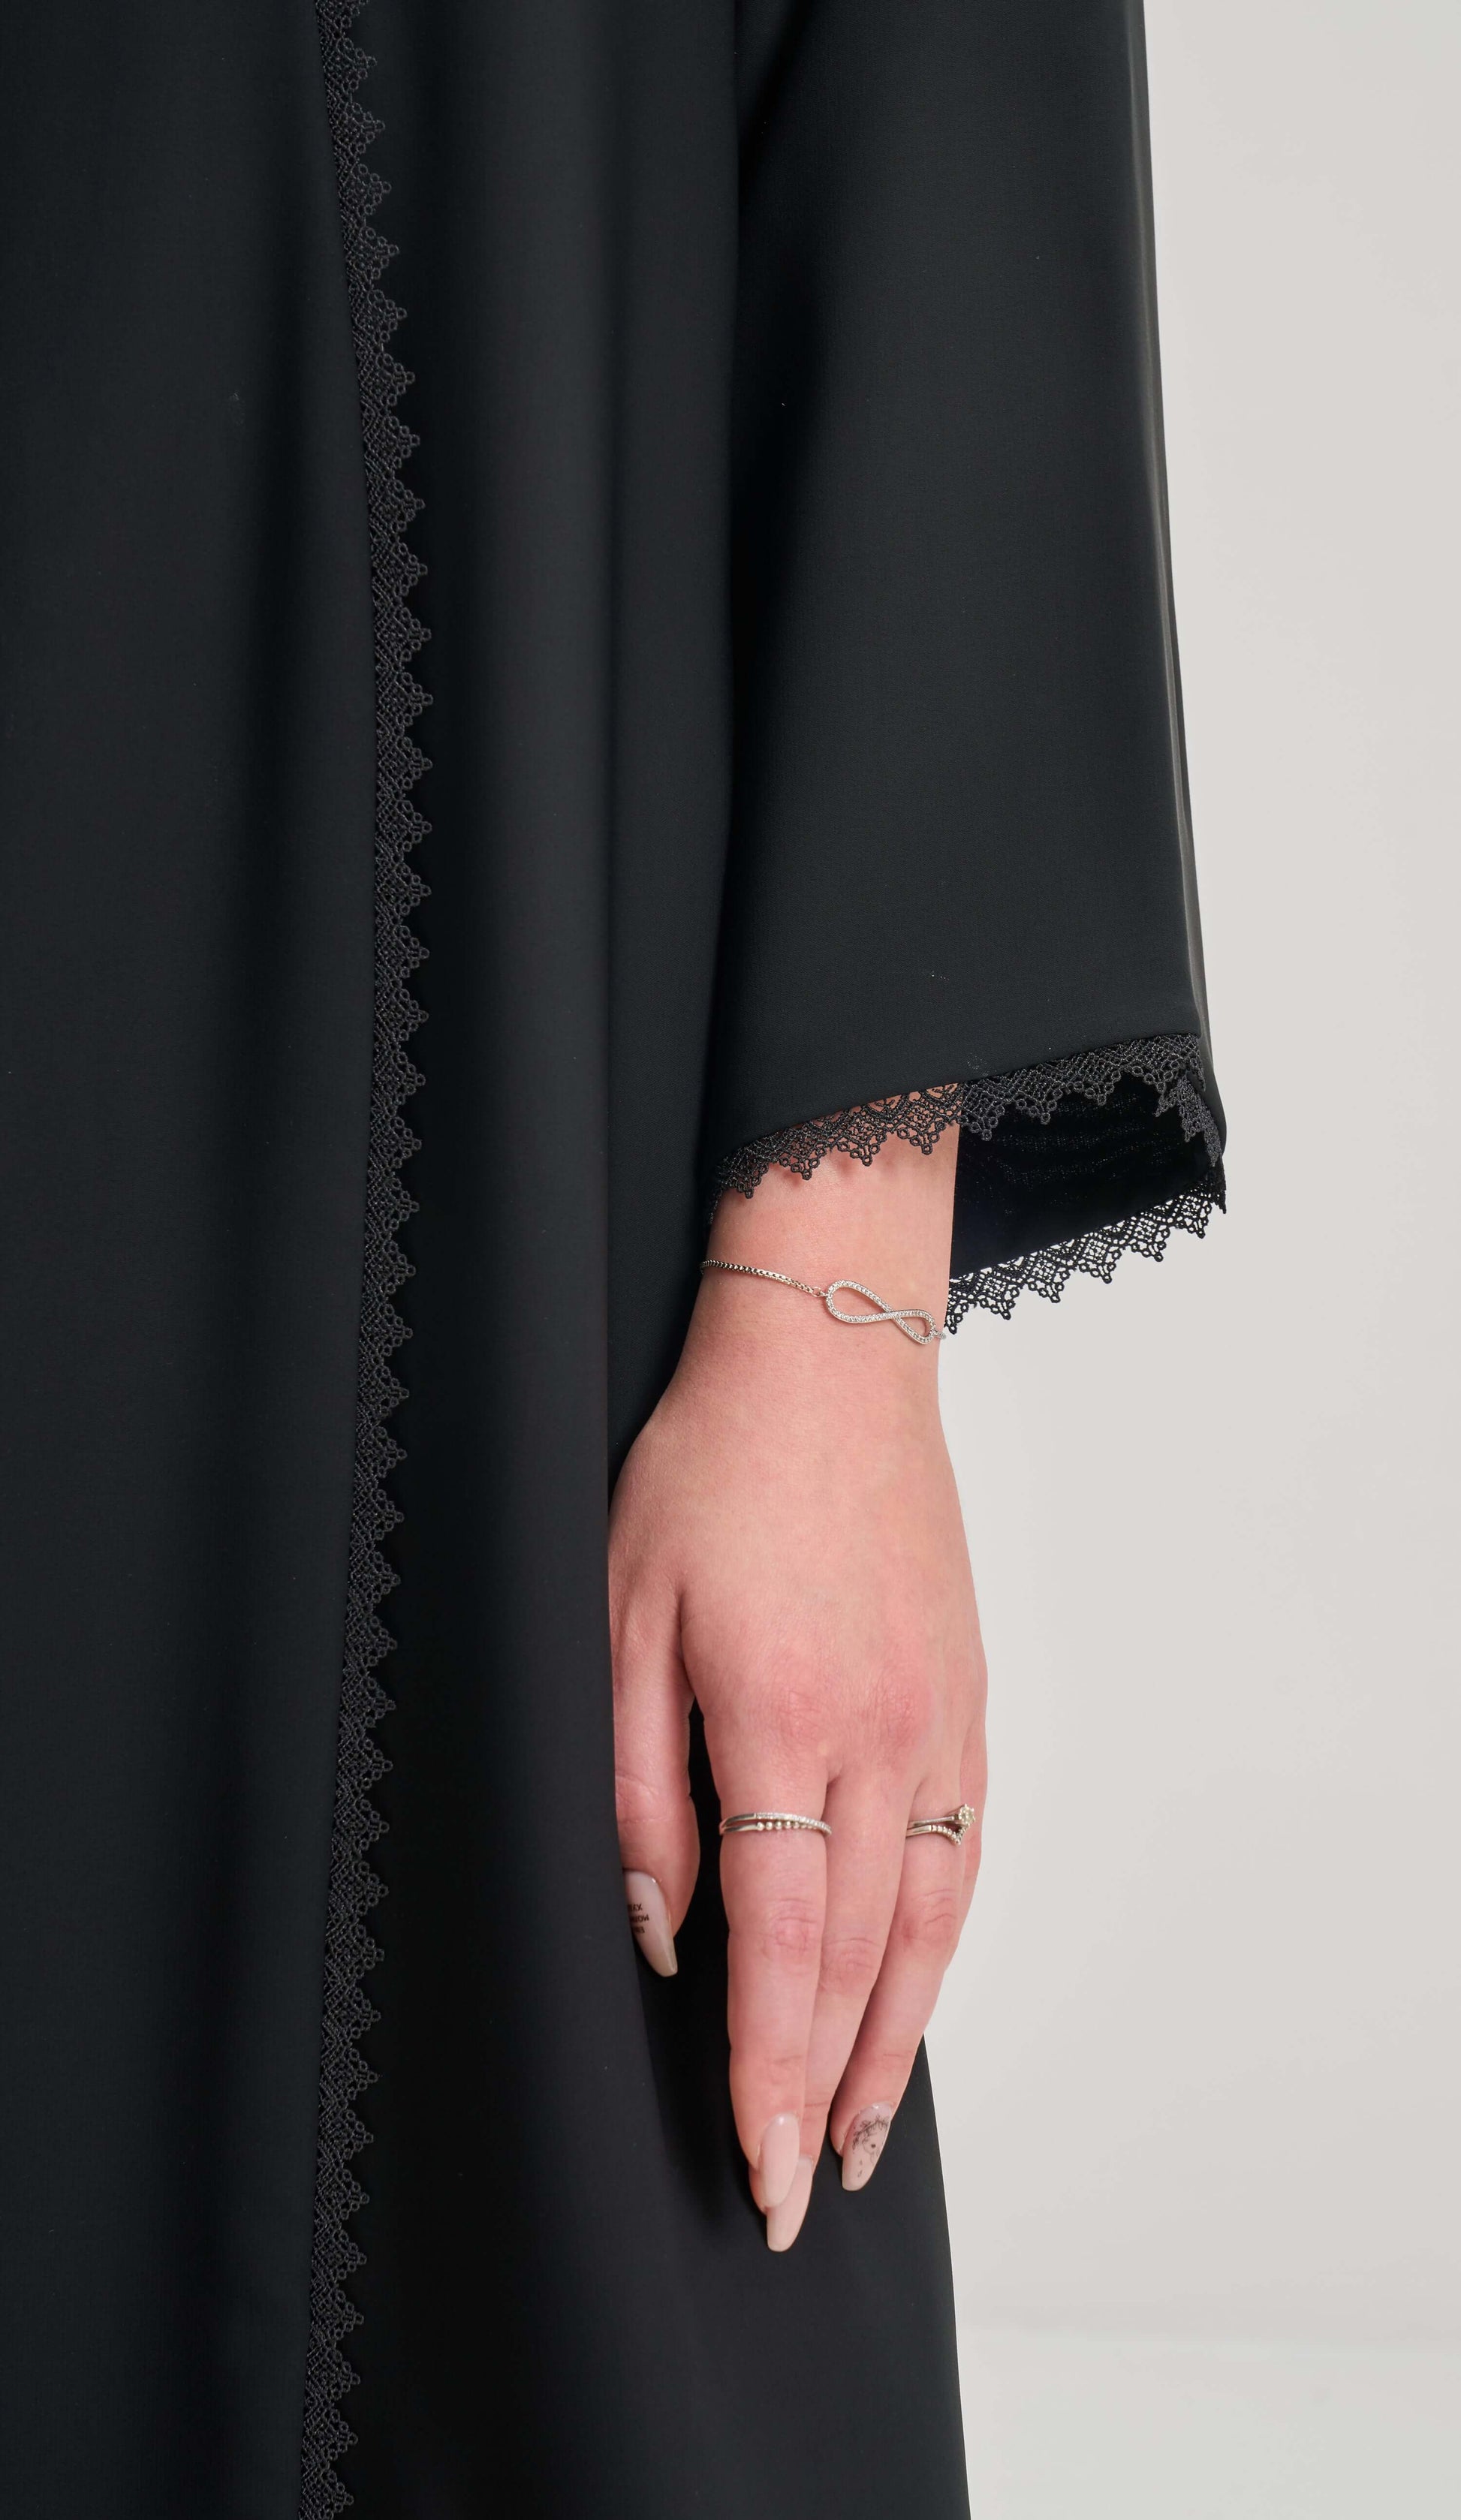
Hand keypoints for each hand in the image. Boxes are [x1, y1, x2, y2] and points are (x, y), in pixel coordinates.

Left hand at [608, 1134, 986, 2247]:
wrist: (830, 1361)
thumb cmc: (708, 1472)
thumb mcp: (622, 1613)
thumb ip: (636, 1783)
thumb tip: (662, 1924)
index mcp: (782, 1720)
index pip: (779, 1943)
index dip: (763, 2070)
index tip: (752, 2169)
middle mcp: (882, 1737)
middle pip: (859, 1953)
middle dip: (823, 2087)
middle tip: (794, 2194)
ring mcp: (941, 1719)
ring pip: (930, 1919)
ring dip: (895, 2039)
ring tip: (860, 2132)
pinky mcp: (968, 1695)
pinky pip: (965, 1848)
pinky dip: (943, 1942)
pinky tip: (917, 1987)